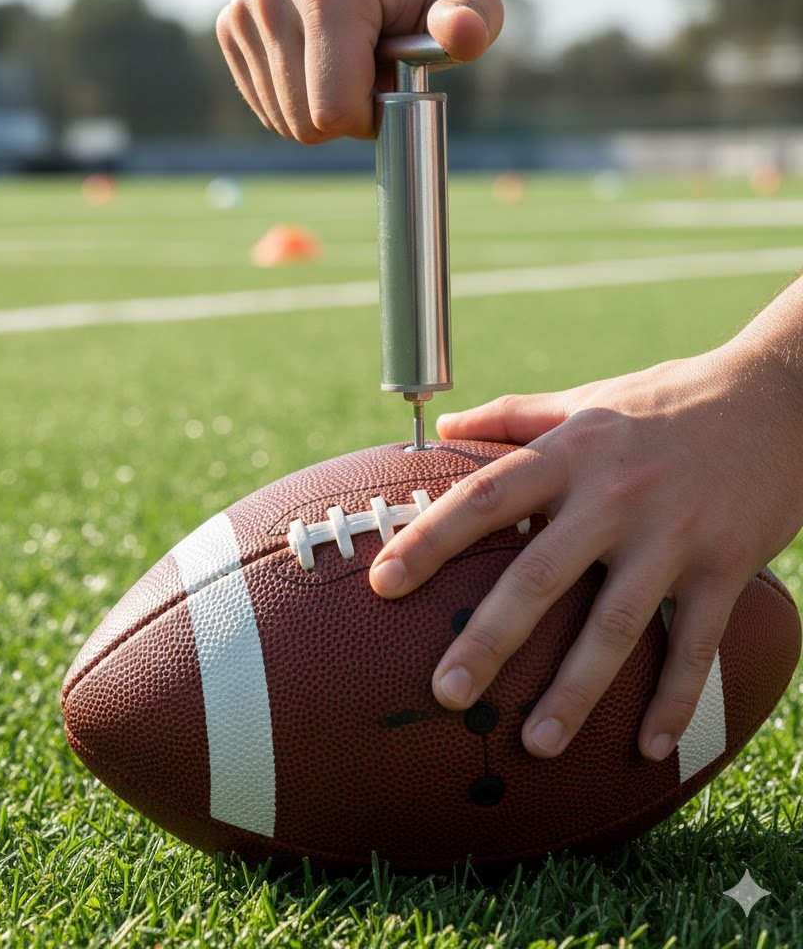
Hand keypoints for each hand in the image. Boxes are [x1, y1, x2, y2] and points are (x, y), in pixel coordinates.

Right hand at [215, 0, 503, 142]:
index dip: (369, 117)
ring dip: (321, 110)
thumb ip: (471, 21)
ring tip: (347, 64)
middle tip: (370, 73)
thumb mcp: (466, 3)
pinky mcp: (230, 28)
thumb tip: (464, 35)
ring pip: (282, 122)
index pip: (332, 112)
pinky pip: (266, 109)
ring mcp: (244, 12)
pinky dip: (297, 103)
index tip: (389, 84)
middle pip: (303, 124)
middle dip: (345, 115)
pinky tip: (318, 65)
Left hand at [369, 345, 802, 759]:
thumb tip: (442, 427)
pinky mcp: (725, 568)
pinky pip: (694, 645)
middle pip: (540, 575)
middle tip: (447, 694)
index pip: (485, 498)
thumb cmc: (666, 401)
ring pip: (615, 625)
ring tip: (535, 744)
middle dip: (490, 639)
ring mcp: (673, 536)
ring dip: (575, 691)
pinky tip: (647, 748)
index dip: (430, 541)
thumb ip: (513, 415)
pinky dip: (674, 700)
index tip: (383, 584)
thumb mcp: (586, 398)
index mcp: (571, 453)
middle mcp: (615, 496)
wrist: (778, 398)